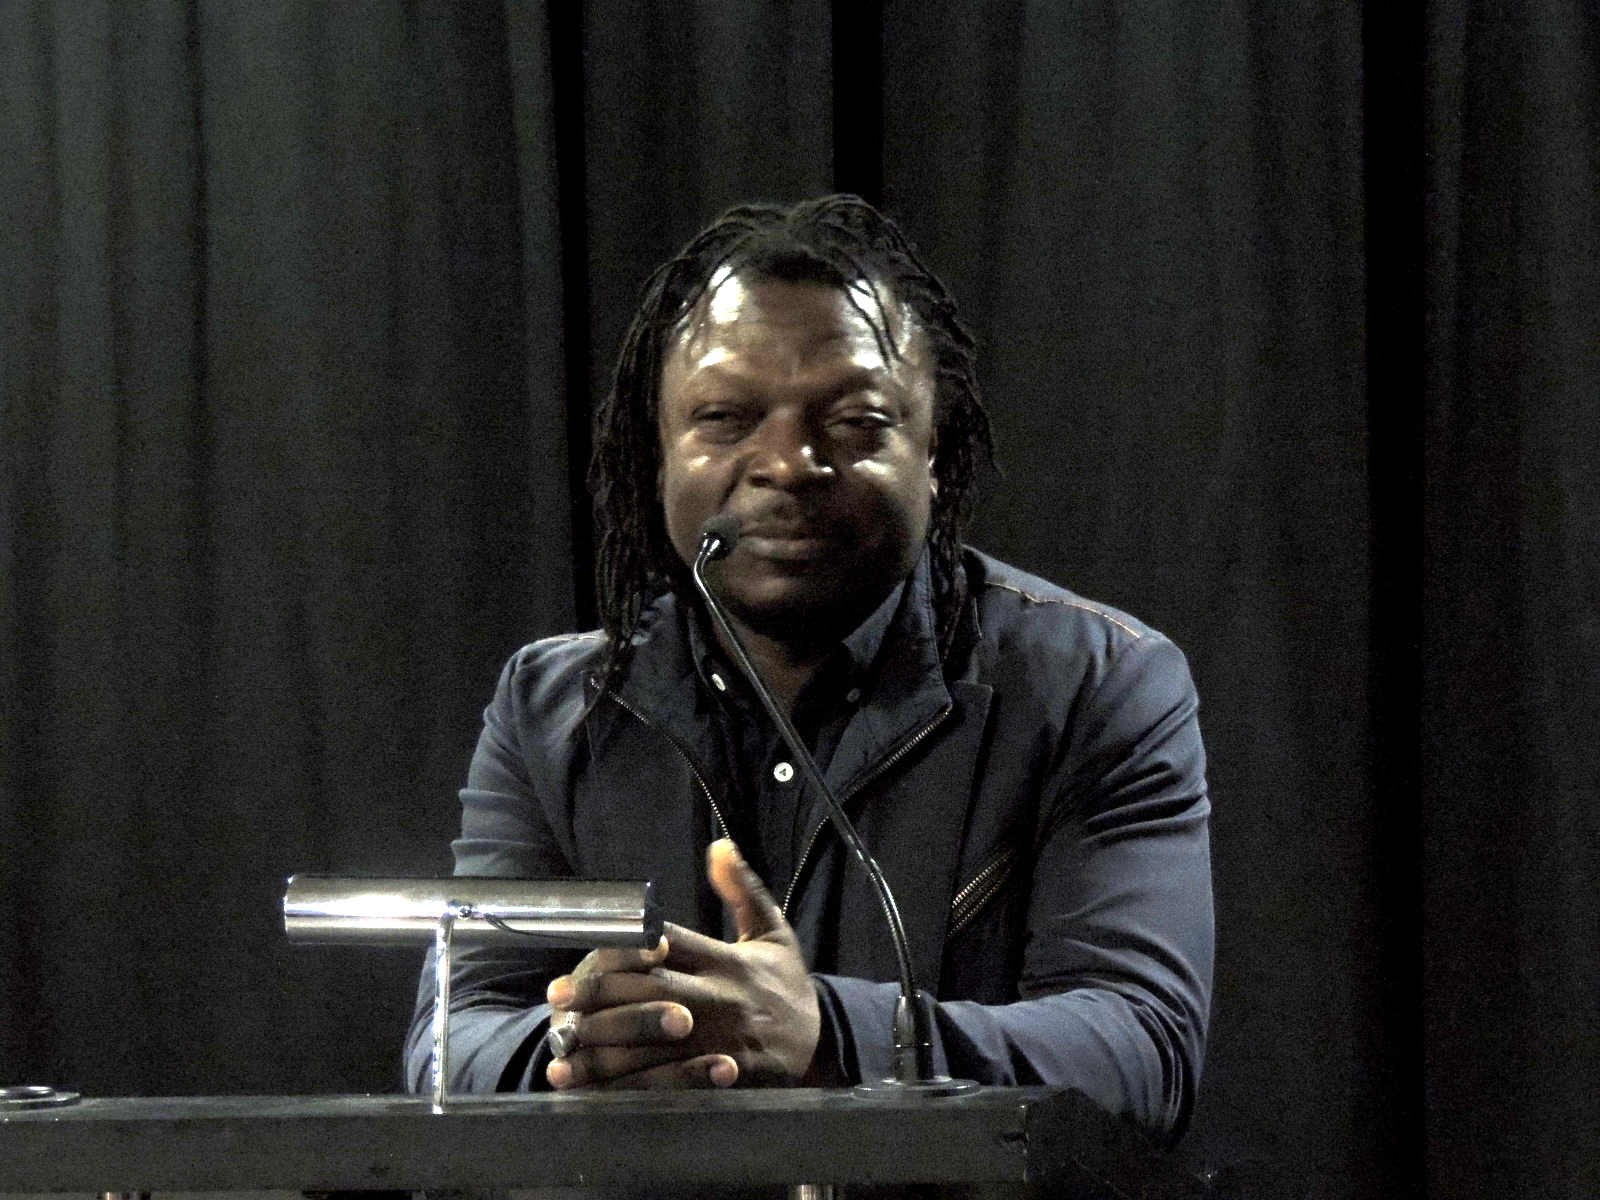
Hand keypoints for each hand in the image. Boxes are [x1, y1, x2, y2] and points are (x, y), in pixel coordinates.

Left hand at [545, 839, 820, 1089]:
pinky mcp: (720, 1081)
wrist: (824, 1045)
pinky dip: (625, 1090)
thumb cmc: (786, 983)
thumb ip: (743, 889)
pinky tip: (591, 1091)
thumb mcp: (773, 930)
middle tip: (557, 998)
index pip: (670, 946)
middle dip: (601, 997)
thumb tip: (720, 845)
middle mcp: (722, 1000)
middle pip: (653, 995)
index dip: (625, 947)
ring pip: (653, 1046)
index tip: (586, 953)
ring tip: (560, 1049)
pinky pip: (666, 1087)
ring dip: (603, 1049)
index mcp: (729, 960)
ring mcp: (720, 1043)